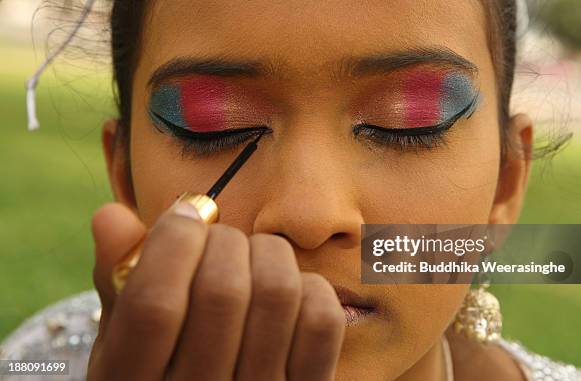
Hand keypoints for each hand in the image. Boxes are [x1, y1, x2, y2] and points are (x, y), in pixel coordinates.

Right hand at [87, 202, 344, 380]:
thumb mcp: (121, 342)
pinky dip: (307, 285)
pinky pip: (321, 318)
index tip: (182, 215)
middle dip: (221, 240)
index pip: (156, 304)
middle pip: (224, 290)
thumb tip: (112, 214)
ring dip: (265, 253)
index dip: (172, 240)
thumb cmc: (160, 369)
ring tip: (248, 260)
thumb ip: (117, 283)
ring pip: (278, 292)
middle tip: (214, 240)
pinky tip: (281, 291)